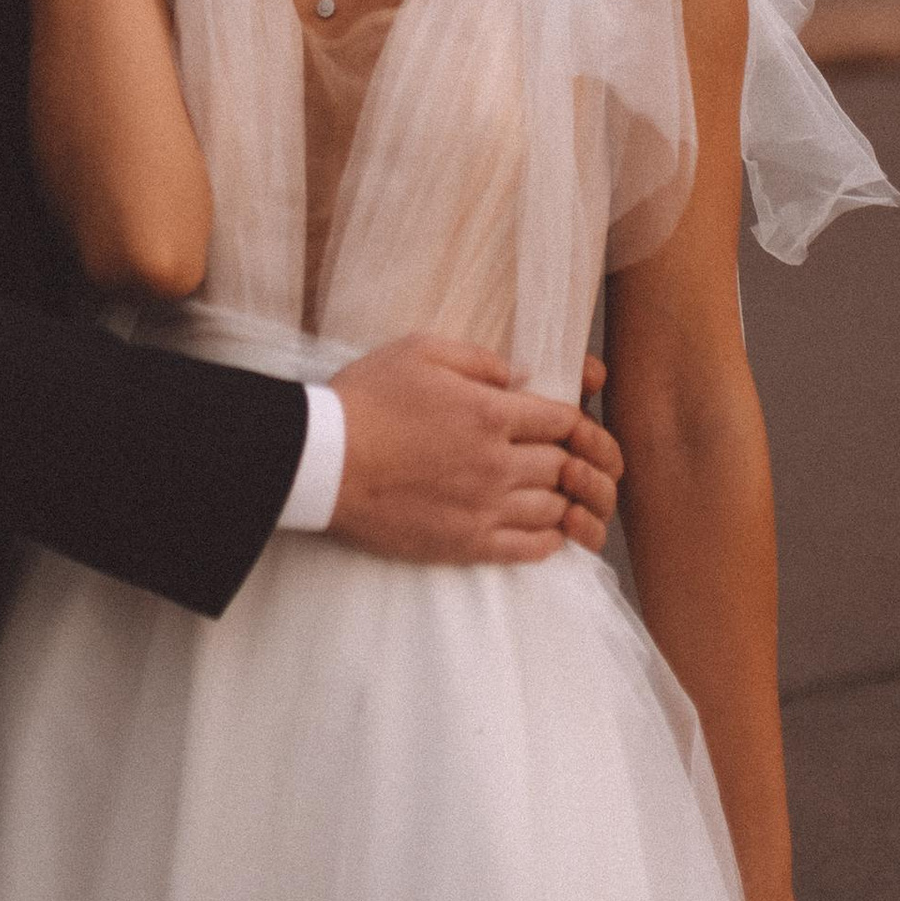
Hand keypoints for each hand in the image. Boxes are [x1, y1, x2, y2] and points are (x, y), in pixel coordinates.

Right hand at [329, 337, 623, 564]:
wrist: (323, 460)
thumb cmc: (365, 399)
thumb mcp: (420, 351)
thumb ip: (480, 360)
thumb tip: (521, 377)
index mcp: (490, 413)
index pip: (564, 420)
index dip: (576, 422)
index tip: (569, 424)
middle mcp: (496, 463)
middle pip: (564, 465)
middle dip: (574, 459)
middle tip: (572, 459)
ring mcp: (483, 508)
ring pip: (554, 508)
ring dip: (563, 499)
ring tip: (559, 493)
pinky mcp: (465, 544)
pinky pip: (528, 549)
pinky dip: (549, 541)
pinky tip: (549, 531)